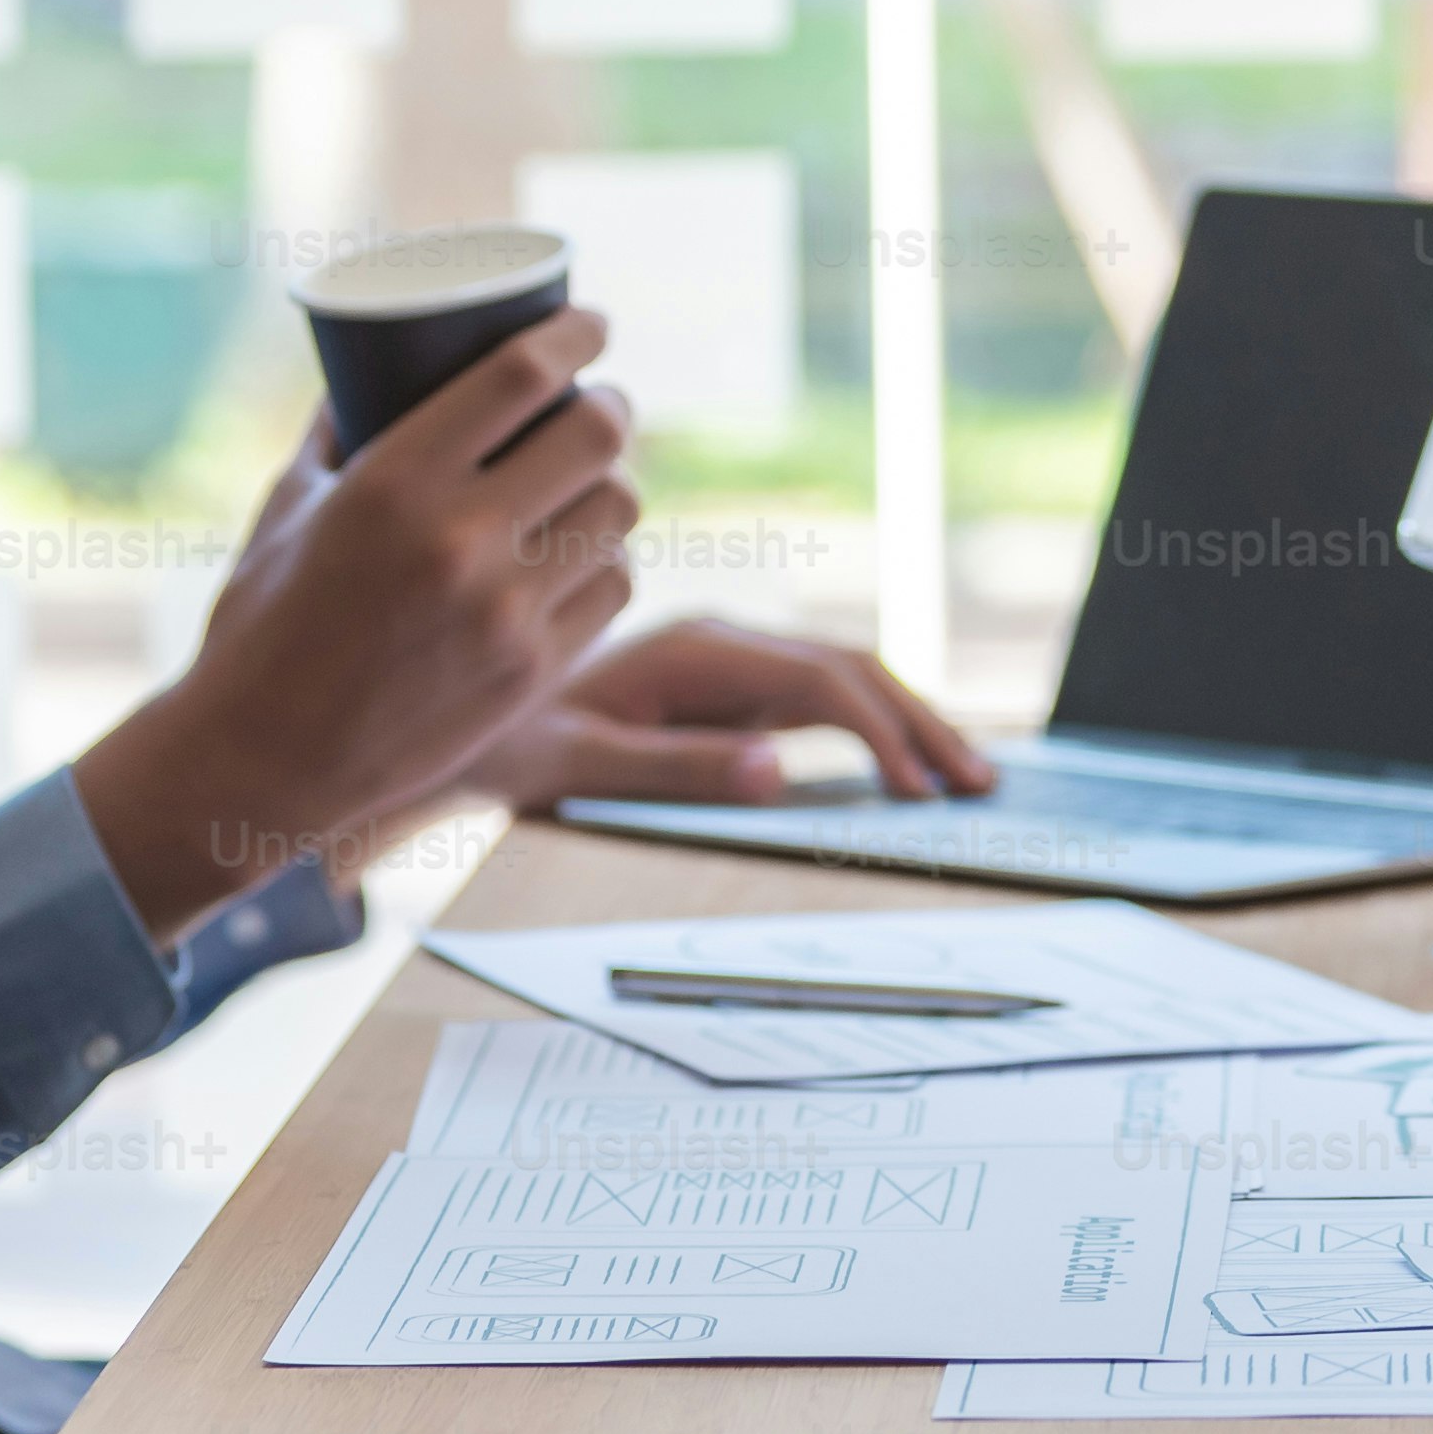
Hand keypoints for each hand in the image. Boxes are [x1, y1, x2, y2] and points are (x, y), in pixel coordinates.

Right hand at [75, 314, 641, 940]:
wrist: (261, 761)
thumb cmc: (263, 623)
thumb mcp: (289, 507)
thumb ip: (336, 430)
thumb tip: (364, 363)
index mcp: (395, 480)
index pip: (524, 375)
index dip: (577, 334)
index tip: (592, 322)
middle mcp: (461, 538)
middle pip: (597, 433)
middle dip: (608, 403)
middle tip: (598, 402)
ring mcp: (506, 611)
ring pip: (619, 509)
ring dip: (611, 484)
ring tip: (588, 481)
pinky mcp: (532, 671)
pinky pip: (614, 586)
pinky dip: (603, 562)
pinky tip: (582, 556)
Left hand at [455, 618, 997, 812]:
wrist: (453, 714)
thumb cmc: (508, 748)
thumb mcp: (581, 770)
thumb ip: (678, 770)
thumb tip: (778, 773)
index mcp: (696, 651)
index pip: (821, 684)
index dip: (881, 734)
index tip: (919, 792)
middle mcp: (723, 641)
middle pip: (852, 669)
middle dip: (921, 724)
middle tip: (980, 785)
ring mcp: (729, 659)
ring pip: (847, 677)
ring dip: (910, 722)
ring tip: (968, 776)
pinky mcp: (728, 683)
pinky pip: (820, 697)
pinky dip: (875, 724)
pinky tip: (908, 760)